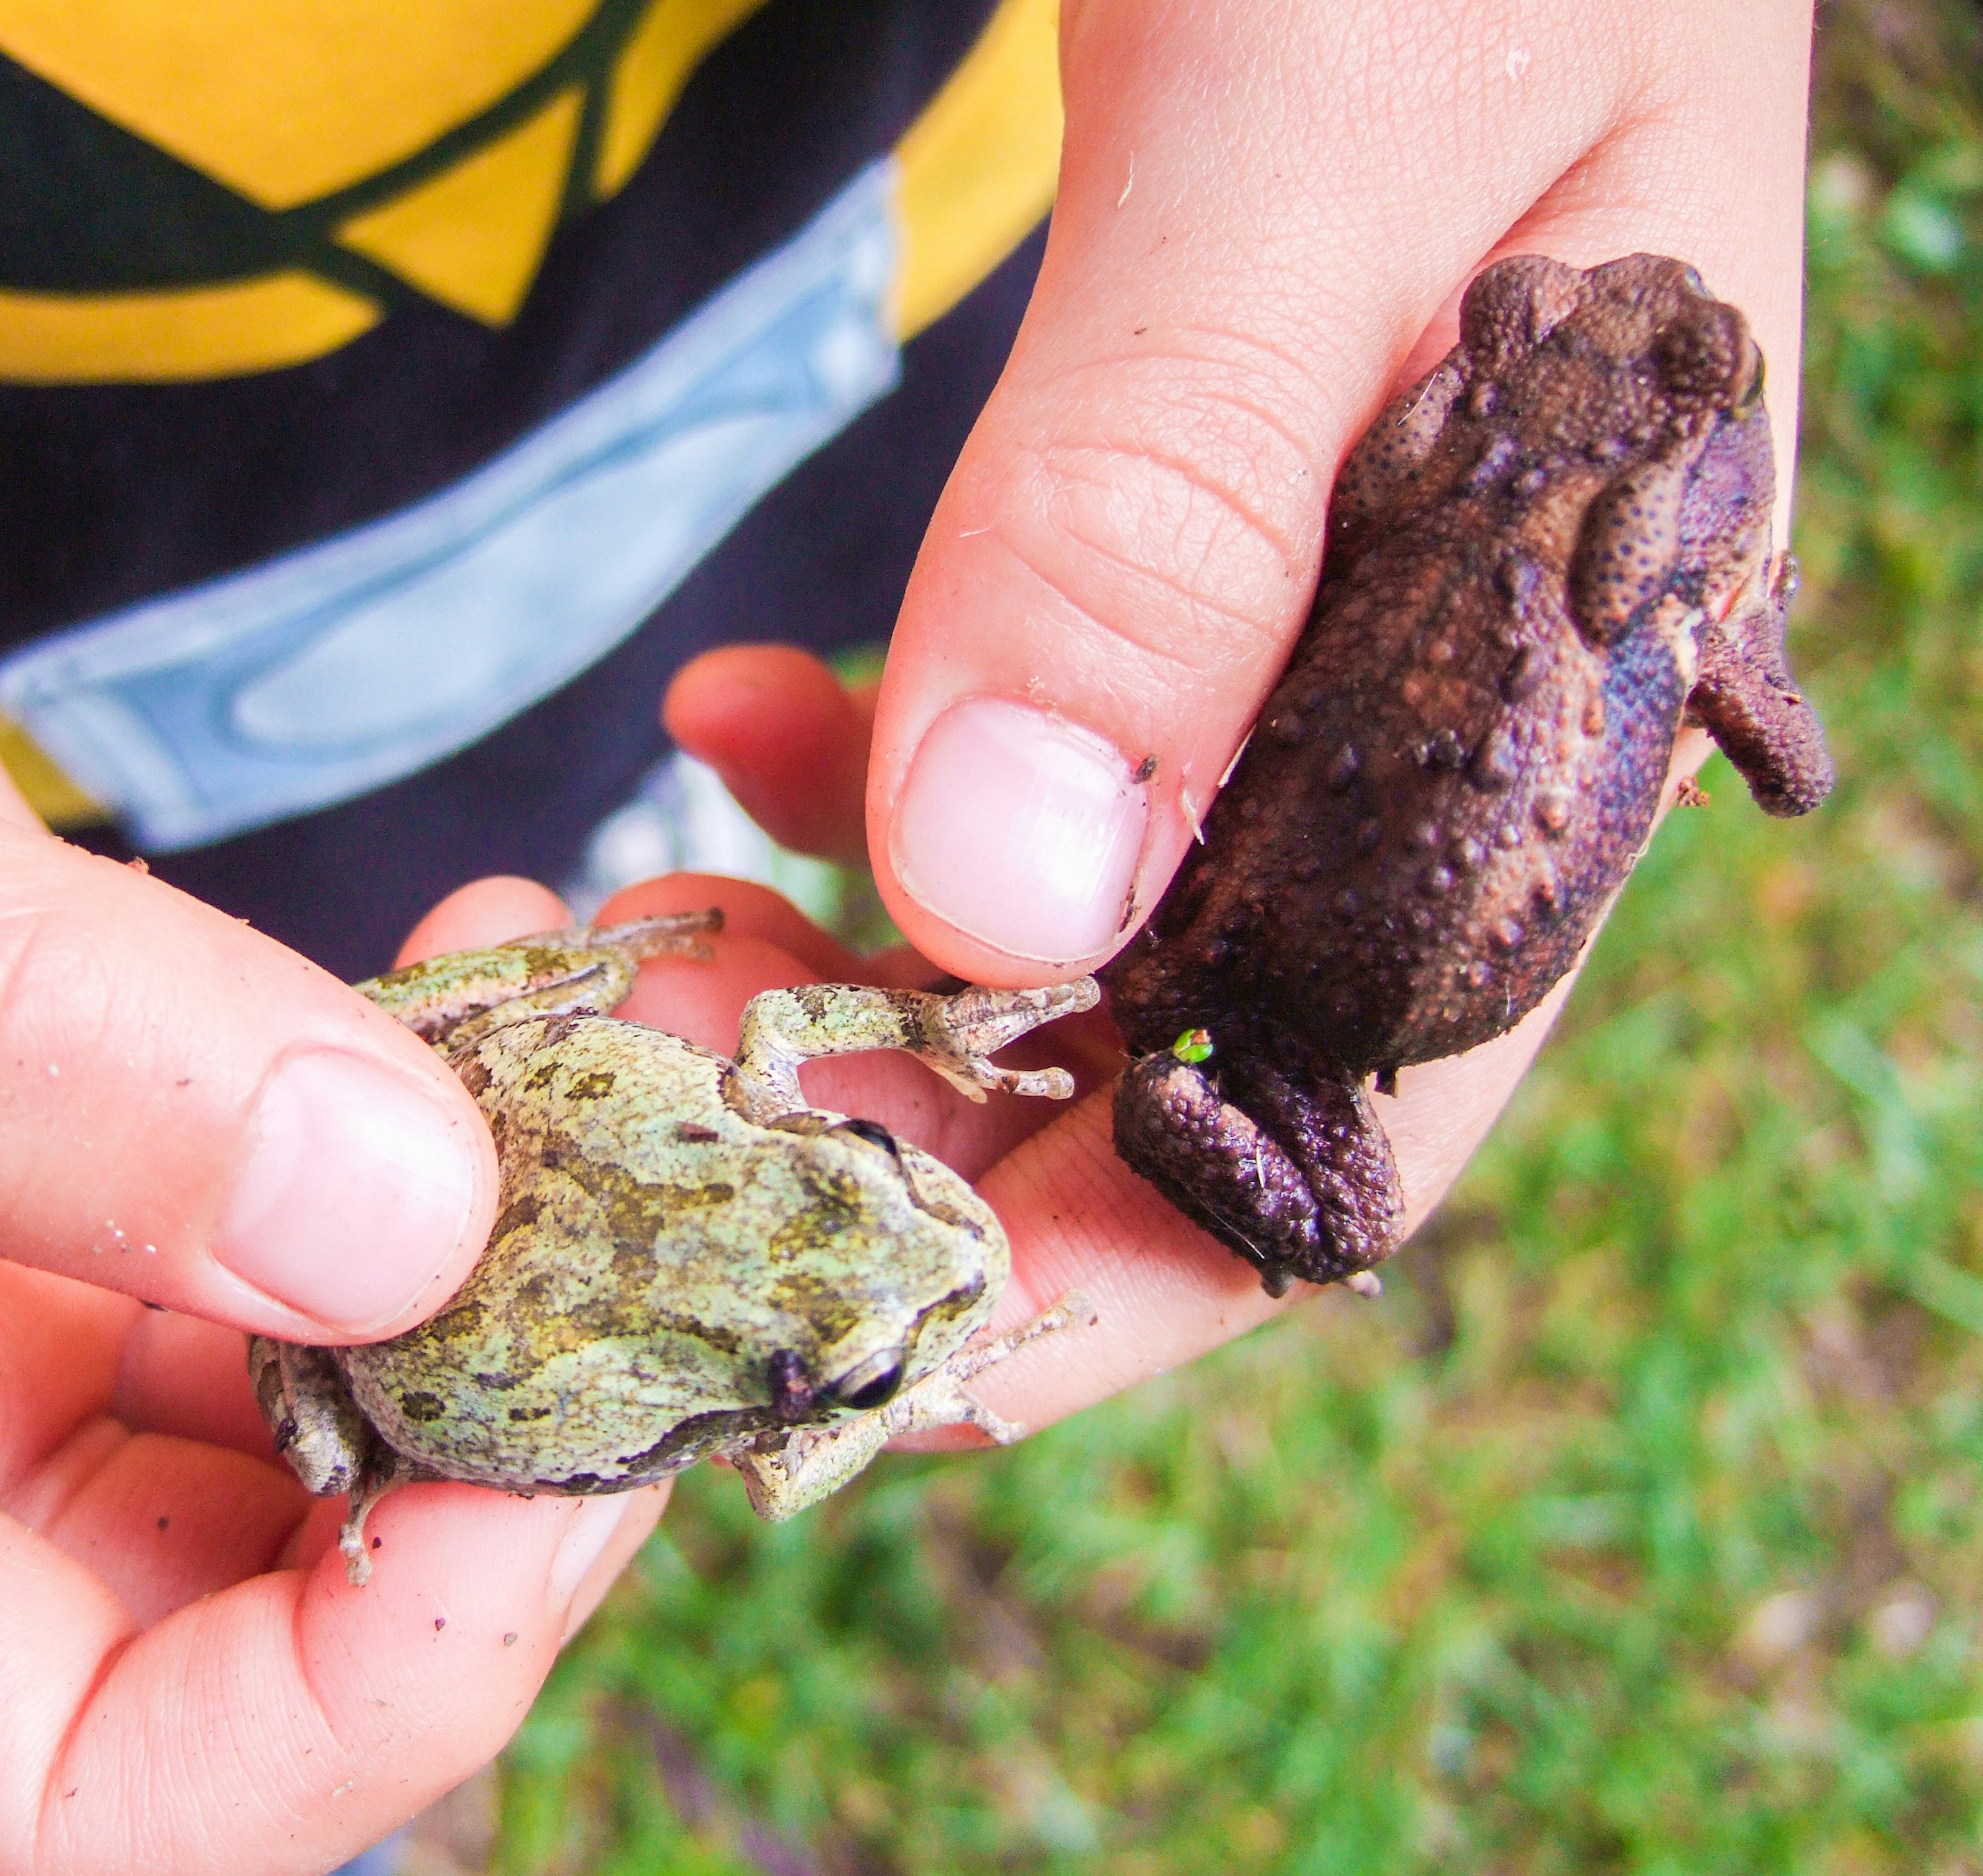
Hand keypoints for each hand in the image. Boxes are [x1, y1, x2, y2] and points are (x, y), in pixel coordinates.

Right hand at [0, 335, 659, 1875]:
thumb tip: (393, 1221)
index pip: (89, 1806)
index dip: (372, 1687)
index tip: (564, 1422)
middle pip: (279, 1615)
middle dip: (525, 1440)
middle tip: (676, 1190)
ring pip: (332, 1397)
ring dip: (532, 1257)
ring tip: (626, 1033)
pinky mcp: (69, 1131)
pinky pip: (316, 1211)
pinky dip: (457, 1126)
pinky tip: (501, 964)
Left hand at [664, 0, 1812, 1423]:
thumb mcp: (1329, 144)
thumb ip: (1175, 507)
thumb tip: (1008, 888)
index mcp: (1590, 661)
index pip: (1377, 1097)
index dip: (1125, 1271)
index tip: (866, 1350)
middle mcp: (1468, 690)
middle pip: (1207, 1044)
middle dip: (941, 1127)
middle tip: (674, 1123)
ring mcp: (1327, 620)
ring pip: (1097, 914)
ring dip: (872, 965)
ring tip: (667, 939)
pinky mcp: (1199, 532)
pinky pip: (1034, 740)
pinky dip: (866, 778)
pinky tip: (733, 723)